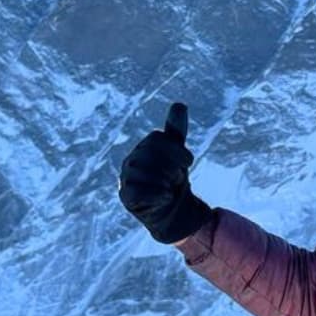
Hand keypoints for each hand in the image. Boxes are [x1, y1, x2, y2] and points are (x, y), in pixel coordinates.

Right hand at [118, 102, 212, 243]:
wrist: (169, 211)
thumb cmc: (172, 178)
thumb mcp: (177, 153)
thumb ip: (176, 131)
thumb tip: (180, 105)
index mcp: (143, 147)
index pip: (156, 139)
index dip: (177, 150)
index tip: (189, 162)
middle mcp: (131, 160)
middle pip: (151, 155)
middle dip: (172, 166)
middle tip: (178, 177)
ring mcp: (126, 178)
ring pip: (147, 173)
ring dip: (166, 181)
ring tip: (170, 187)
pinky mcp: (126, 196)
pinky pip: (139, 191)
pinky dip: (158, 194)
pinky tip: (167, 197)